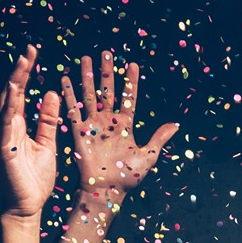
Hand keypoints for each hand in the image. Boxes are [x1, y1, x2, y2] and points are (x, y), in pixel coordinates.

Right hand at [0, 47, 61, 216]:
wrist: (28, 206)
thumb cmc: (35, 178)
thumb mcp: (47, 144)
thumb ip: (48, 120)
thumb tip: (51, 93)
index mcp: (17, 126)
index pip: (20, 94)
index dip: (25, 73)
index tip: (33, 54)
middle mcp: (6, 127)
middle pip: (11, 92)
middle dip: (19, 71)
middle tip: (29, 49)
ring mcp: (2, 136)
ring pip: (6, 103)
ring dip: (15, 81)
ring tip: (24, 62)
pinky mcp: (4, 149)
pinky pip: (5, 125)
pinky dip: (9, 108)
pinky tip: (15, 92)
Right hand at [60, 50, 179, 197]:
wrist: (106, 190)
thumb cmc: (128, 176)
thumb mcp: (149, 155)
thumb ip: (159, 137)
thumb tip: (176, 124)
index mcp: (125, 125)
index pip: (129, 97)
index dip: (131, 81)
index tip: (132, 64)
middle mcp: (108, 121)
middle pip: (108, 90)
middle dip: (106, 71)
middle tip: (105, 52)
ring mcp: (92, 125)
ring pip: (90, 95)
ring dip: (87, 77)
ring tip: (85, 58)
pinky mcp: (78, 131)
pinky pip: (72, 109)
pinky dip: (68, 94)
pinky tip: (65, 78)